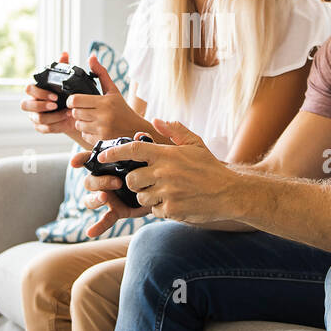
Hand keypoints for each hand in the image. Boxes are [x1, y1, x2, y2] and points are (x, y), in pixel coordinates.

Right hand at [22, 51, 76, 136]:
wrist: (74, 112)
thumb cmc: (67, 94)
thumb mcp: (66, 80)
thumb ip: (63, 67)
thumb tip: (64, 53)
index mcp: (36, 90)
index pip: (29, 89)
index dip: (40, 93)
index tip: (55, 96)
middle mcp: (32, 103)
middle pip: (25, 105)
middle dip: (40, 106)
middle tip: (55, 105)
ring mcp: (34, 116)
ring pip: (37, 118)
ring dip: (53, 116)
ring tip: (67, 113)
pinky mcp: (40, 127)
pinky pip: (43, 128)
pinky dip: (56, 126)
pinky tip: (66, 121)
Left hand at [67, 55, 147, 142]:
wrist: (137, 130)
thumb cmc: (122, 109)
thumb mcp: (113, 90)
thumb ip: (101, 73)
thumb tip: (91, 57)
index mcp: (105, 102)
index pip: (75, 100)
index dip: (72, 100)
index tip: (75, 101)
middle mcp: (103, 116)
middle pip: (75, 112)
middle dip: (78, 111)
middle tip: (86, 110)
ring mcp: (102, 130)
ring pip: (78, 124)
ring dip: (82, 122)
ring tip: (92, 119)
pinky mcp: (101, 141)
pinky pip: (84, 135)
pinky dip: (87, 132)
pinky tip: (97, 128)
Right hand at [73, 132, 152, 238]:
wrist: (166, 185)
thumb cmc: (155, 165)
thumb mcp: (151, 153)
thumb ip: (144, 144)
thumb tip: (139, 135)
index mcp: (110, 165)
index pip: (90, 159)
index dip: (81, 160)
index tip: (74, 163)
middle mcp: (105, 180)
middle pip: (89, 181)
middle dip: (99, 181)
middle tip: (116, 182)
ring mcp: (108, 196)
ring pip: (91, 199)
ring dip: (95, 198)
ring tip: (105, 198)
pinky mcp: (117, 210)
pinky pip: (105, 219)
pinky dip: (97, 226)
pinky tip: (90, 233)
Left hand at [96, 119, 244, 225]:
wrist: (230, 192)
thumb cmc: (210, 167)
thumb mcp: (195, 143)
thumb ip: (175, 131)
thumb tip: (157, 120)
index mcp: (167, 154)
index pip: (133, 150)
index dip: (113, 153)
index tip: (101, 156)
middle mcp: (164, 173)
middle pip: (131, 179)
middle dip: (134, 181)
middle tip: (146, 180)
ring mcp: (167, 193)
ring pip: (141, 196)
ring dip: (148, 196)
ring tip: (165, 192)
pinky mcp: (172, 210)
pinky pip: (154, 210)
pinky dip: (161, 208)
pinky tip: (175, 202)